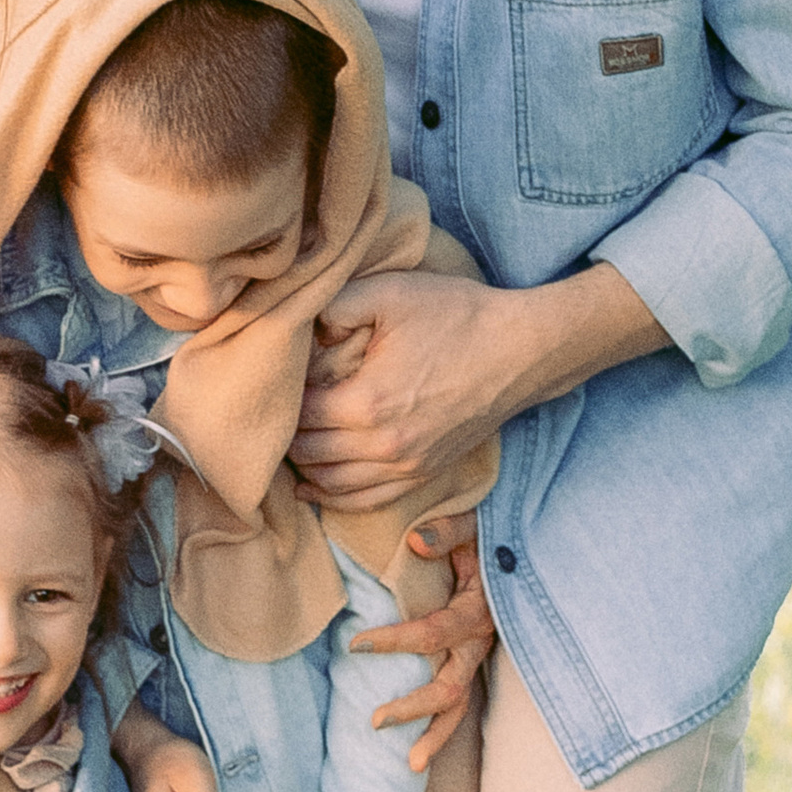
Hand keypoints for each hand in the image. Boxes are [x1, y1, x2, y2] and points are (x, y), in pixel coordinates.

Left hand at [291, 262, 664, 511]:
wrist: (521, 350)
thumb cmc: (458, 317)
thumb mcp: (390, 292)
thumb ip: (334, 306)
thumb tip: (299, 329)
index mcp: (368, 402)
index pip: (298, 415)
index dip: (279, 400)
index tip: (273, 381)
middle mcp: (384, 445)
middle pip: (309, 452)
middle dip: (283, 435)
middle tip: (270, 412)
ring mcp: (406, 466)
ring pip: (331, 483)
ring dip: (303, 467)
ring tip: (284, 445)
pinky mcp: (423, 474)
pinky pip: (365, 500)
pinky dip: (332, 496)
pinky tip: (312, 484)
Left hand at [353, 519, 495, 769]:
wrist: (520, 547)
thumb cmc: (488, 535)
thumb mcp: (473, 526)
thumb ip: (446, 532)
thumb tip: (414, 541)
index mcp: (478, 609)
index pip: (434, 633)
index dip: (396, 641)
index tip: (357, 645)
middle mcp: (481, 640)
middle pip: (451, 686)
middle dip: (415, 707)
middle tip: (374, 720)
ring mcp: (479, 656)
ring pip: (461, 705)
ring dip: (436, 735)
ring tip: (410, 766)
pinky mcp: (472, 661)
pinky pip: (460, 701)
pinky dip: (441, 727)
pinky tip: (418, 752)